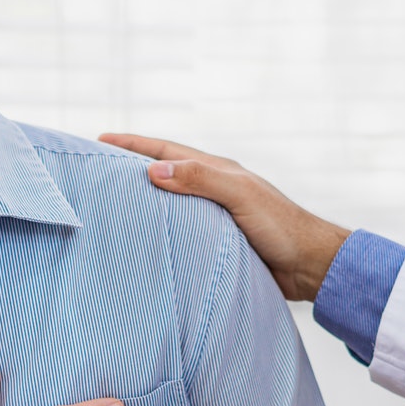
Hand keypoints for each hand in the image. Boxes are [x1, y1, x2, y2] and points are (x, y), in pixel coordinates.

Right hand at [98, 133, 350, 302]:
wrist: (309, 266)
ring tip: (109, 206)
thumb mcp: (239, 195)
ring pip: (168, 204)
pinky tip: (141, 242)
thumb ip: (199, 179)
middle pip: (162, 175)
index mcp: (216, 171)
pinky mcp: (214, 244)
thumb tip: (152, 170)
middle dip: (130, 169)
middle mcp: (211, 191)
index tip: (100, 140)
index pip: (166, 152)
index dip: (133, 145)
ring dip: (141, 202)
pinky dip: (156, 232)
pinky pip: (177, 233)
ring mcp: (212, 217)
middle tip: (95, 171)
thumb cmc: (281, 226)